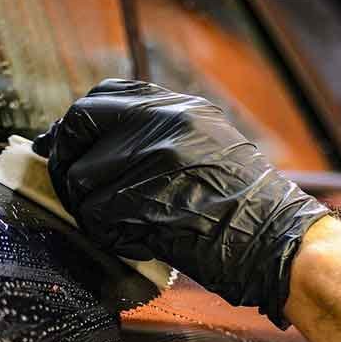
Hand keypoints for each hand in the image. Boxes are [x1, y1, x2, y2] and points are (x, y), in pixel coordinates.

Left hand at [33, 79, 327, 326]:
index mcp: (176, 107)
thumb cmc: (246, 207)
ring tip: (125, 226)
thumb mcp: (208, 146)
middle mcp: (162, 123)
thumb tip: (98, 145)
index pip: (101, 99)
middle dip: (67, 163)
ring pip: (82, 181)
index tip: (63, 147)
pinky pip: (96, 217)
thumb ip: (156, 137)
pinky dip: (110, 236)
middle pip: (79, 129)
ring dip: (92, 211)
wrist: (277, 240)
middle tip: (73, 191)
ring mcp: (152, 159)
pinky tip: (139, 242)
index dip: (75, 127)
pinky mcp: (144, 200)